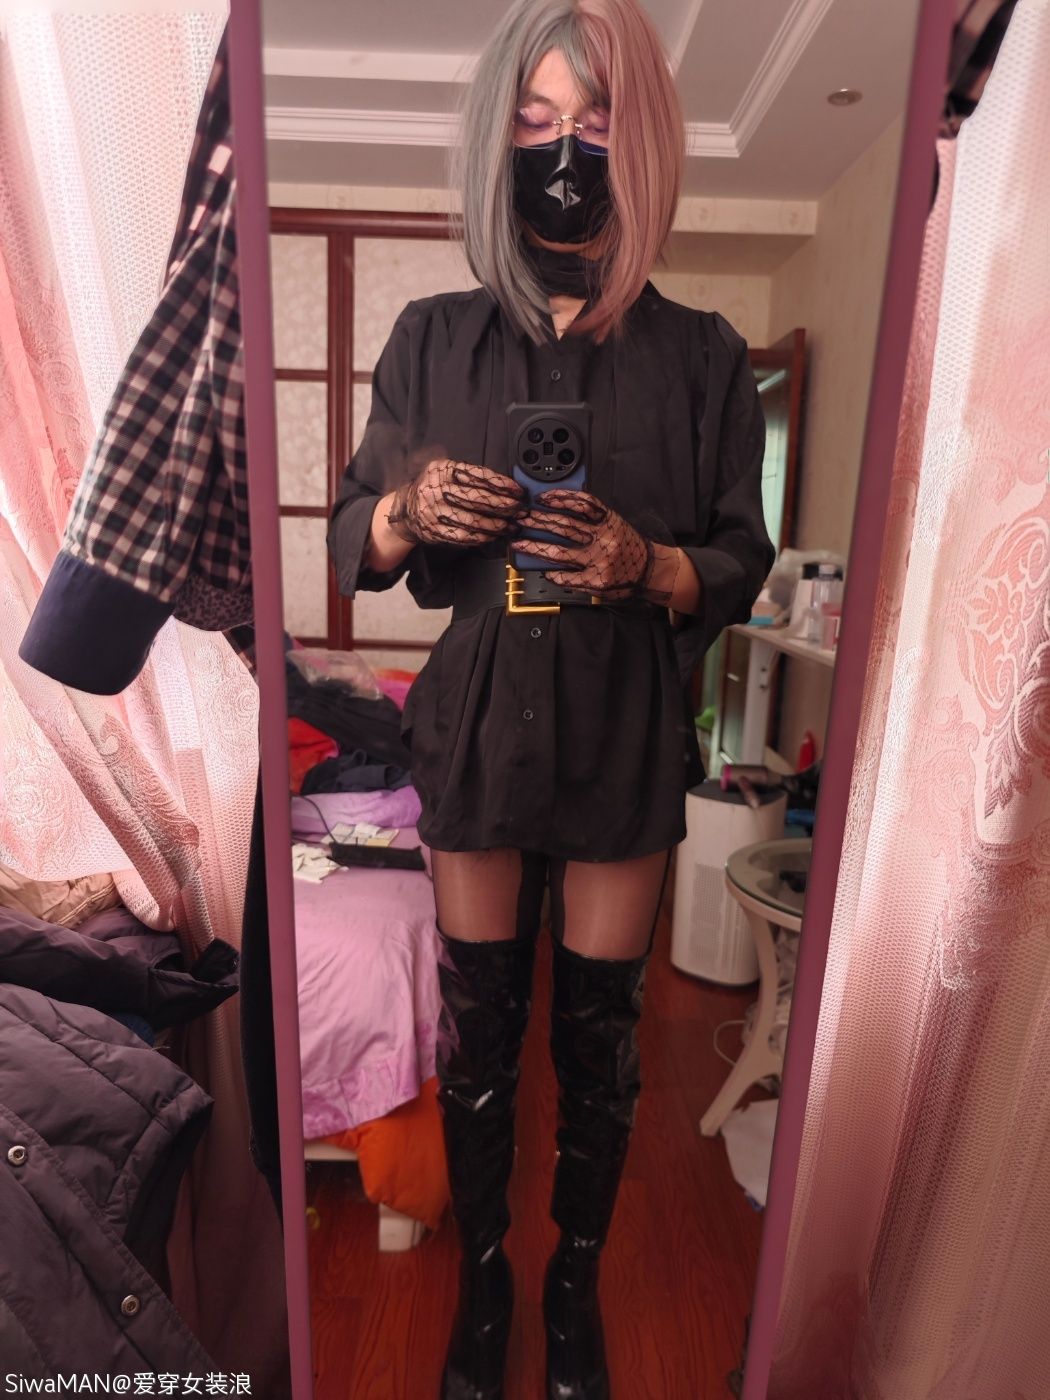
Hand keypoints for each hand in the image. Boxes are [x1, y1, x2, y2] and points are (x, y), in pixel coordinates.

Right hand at [386, 459, 527, 545]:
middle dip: (503, 506)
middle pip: (477, 499)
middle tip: (520, 510)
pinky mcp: (434, 530)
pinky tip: (493, 535)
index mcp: (443, 469)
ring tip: (511, 526)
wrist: (405, 508)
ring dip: (496, 525)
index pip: (478, 475)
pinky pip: (463, 536)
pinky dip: (481, 537)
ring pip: (472, 520)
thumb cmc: (434, 487)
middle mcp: (437, 489)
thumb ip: (470, 474)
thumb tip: (504, 485)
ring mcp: (434, 511)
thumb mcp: (446, 470)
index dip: (501, 484)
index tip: (518, 491)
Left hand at [513, 489, 657, 598]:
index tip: (541, 498)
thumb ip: (592, 517)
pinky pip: (567, 576)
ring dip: (535, 547)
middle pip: (563, 526)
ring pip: (559, 552)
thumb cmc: (629, 546)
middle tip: (521, 519)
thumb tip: (560, 511)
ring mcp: (598, 561)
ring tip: (520, 543)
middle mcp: (603, 539)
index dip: (558, 498)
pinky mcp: (595, 581)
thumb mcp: (614, 523)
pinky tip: (544, 571)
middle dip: (538, 522)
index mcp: (608, 521)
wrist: (650, 571)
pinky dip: (553, 573)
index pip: (580, 503)